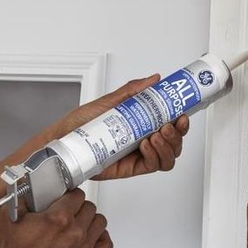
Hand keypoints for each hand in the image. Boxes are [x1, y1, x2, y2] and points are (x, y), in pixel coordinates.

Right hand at [0, 189, 111, 247]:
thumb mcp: (9, 220)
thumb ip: (17, 196)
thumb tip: (15, 176)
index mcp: (55, 218)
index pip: (76, 191)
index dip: (68, 192)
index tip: (62, 195)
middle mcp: (73, 232)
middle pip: (88, 206)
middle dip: (76, 207)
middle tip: (63, 212)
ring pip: (98, 221)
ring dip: (88, 221)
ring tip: (72, 225)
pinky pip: (105, 243)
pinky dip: (98, 238)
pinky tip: (84, 238)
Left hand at [57, 75, 189, 180]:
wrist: (65, 140)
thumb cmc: (82, 122)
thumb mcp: (109, 101)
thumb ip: (133, 90)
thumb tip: (154, 79)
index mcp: (142, 122)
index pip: (170, 123)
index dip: (181, 121)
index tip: (182, 113)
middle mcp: (143, 138)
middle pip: (174, 142)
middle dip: (177, 134)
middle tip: (168, 125)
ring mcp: (138, 154)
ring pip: (168, 156)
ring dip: (168, 146)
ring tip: (156, 135)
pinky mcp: (131, 167)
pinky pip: (152, 165)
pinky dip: (154, 156)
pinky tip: (146, 145)